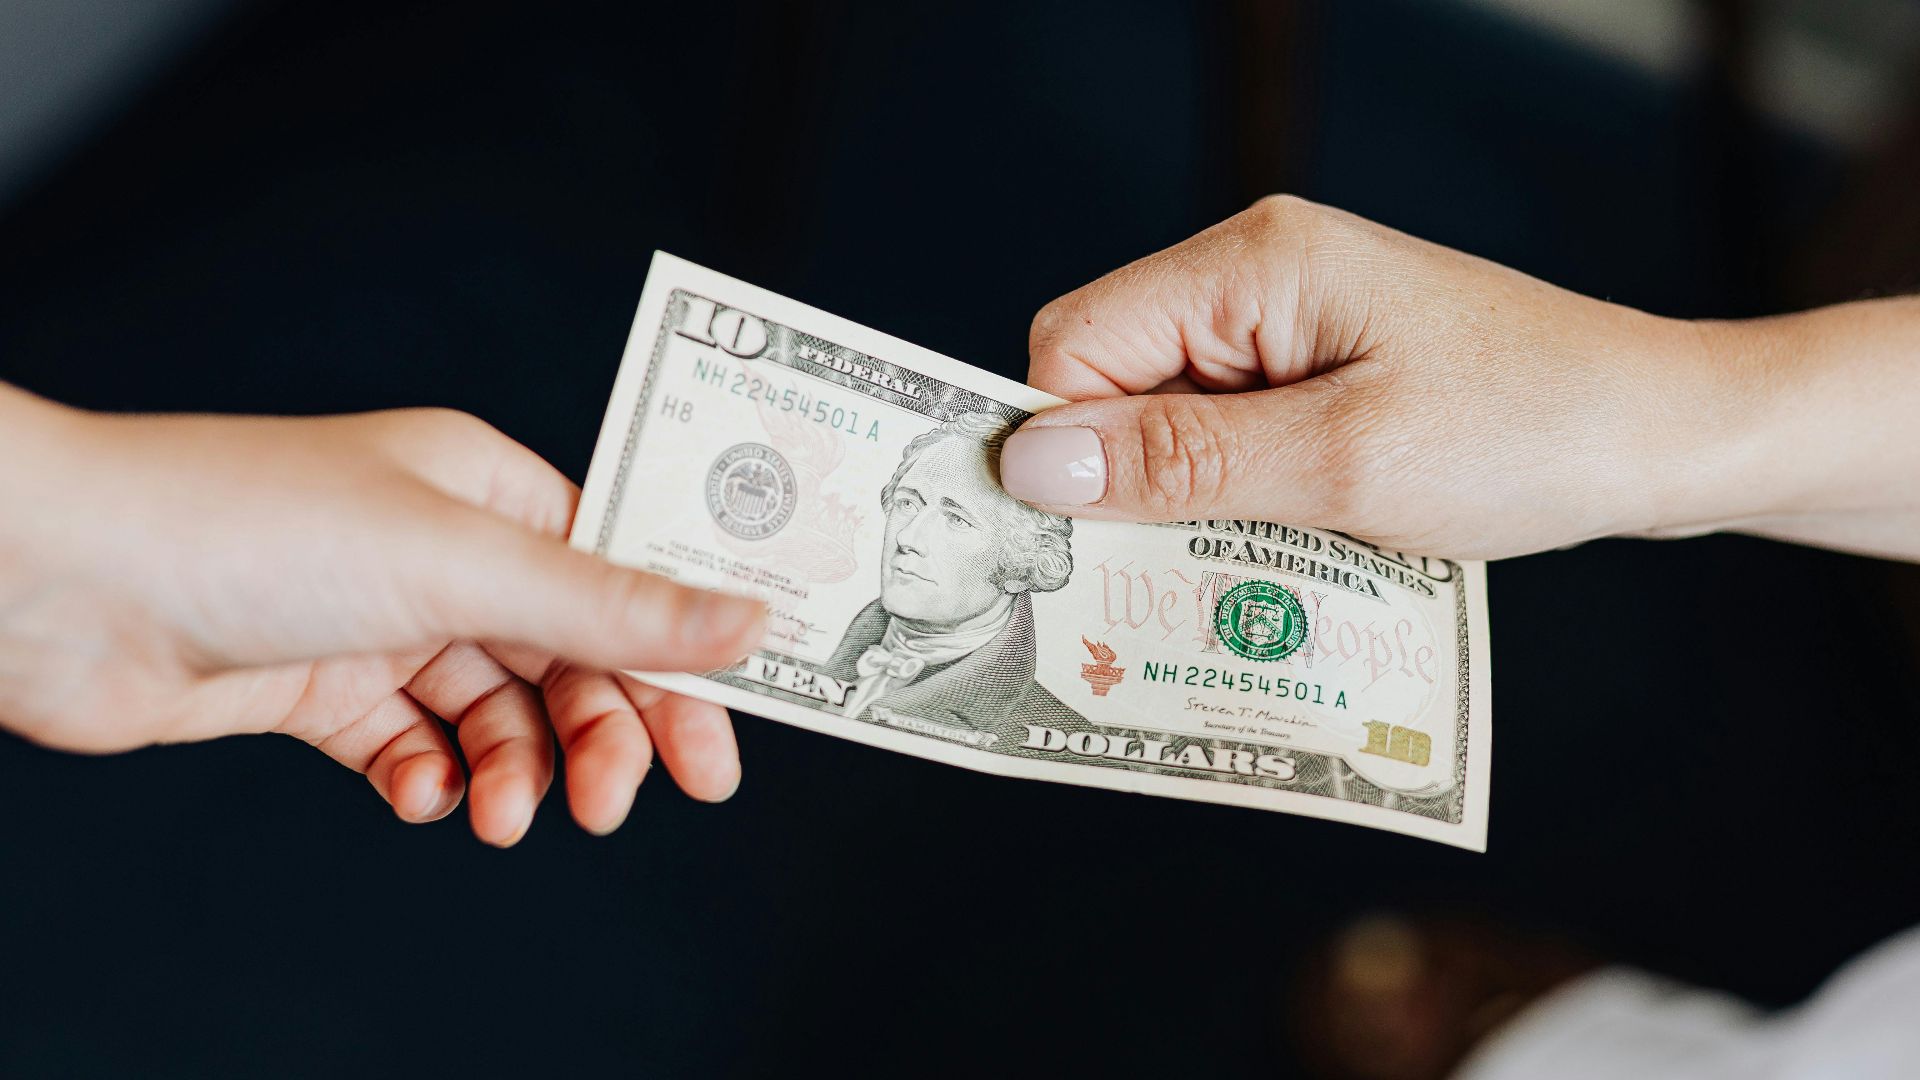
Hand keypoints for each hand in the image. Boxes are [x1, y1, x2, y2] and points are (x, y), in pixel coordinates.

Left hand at [0, 388, 765, 844]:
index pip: (627, 576)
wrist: (59, 581)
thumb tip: (747, 623)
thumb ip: (610, 608)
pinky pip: (415, 747)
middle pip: (574, 655)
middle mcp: (448, 550)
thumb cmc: (251, 528)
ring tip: (504, 816)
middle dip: (606, 733)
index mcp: (493, 490)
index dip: (682, 659)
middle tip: (624, 802)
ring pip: (500, 713)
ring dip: (518, 770)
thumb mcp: (461, 568)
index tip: (723, 743)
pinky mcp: (323, 688)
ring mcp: (385, 621)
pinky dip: (433, 780)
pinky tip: (421, 794)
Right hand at [999, 196, 1919, 561]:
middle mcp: (1260, 280)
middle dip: (1120, 485)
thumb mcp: (1343, 462)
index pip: (1076, 341)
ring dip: (1183, 505)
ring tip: (1225, 580)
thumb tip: (1029, 462)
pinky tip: (1272, 557)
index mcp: (1253, 264)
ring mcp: (1295, 328)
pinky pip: (1234, 437)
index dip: (1059, 444)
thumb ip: (1181, 461)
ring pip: (1171, 420)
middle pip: (1115, 381)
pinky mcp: (1325, 374)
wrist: (1668, 436)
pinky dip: (1235, 503)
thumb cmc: (1528, 433)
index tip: (1070, 547)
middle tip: (1147, 584)